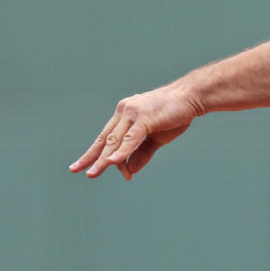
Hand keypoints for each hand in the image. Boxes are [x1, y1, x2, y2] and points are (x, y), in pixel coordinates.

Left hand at [69, 83, 202, 179]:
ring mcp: (132, 114)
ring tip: (94, 173)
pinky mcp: (144, 118)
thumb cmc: (175, 114)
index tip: (90, 168)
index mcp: (125, 115)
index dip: (98, 154)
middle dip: (92, 156)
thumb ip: (142, 153)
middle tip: (77, 170)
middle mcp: (124, 112)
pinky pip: (131, 138)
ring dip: (104, 158)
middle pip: (105, 139)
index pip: (107, 137)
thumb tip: (131, 170)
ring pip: (115, 140)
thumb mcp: (157, 138)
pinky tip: (113, 162)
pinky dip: (122, 151)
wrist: (192, 97)